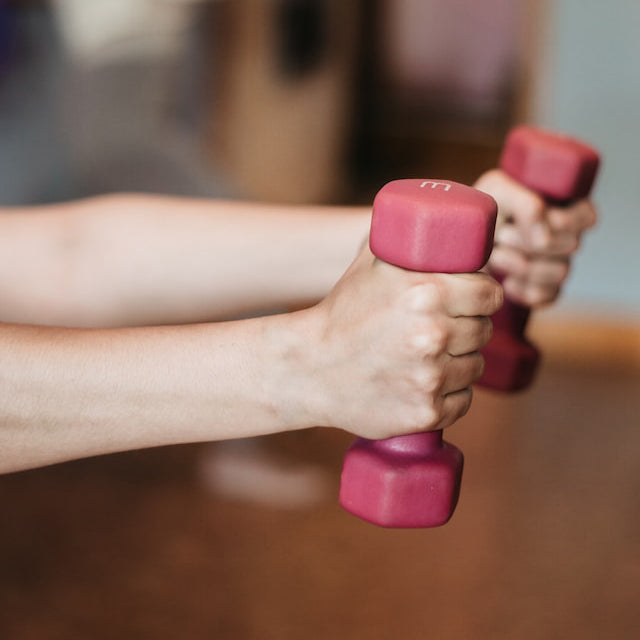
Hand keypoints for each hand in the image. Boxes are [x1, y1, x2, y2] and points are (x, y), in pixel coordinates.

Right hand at [302, 243, 501, 439]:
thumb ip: (407, 240)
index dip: (484, 296)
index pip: (490, 294)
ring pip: (474, 367)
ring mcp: (431, 379)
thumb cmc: (342, 312)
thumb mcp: (370, 264)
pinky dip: (450, 394)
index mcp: (427, 294)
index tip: (473, 301)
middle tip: (445, 328)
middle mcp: (434, 336)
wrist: (308, 368)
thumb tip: (439, 222)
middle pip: (484, 330)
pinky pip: (462, 401)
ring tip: (430, 356)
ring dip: (460, 361)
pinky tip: (425, 383)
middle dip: (469, 327)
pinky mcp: (426, 412)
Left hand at [475, 169, 596, 306]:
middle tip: (501, 236)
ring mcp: (557, 265)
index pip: (586, 217)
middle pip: (571, 245)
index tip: (529, 219)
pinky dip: (521, 290)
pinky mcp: (543, 290)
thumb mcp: (497, 190)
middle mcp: (566, 237)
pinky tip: (505, 281)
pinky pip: (545, 296)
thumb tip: (545, 239)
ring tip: (496, 256)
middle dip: (529, 241)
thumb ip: (525, 204)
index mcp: (563, 206)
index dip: (562, 221)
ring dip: (521, 265)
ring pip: (560, 272)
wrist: (458, 243)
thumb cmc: (482, 210)